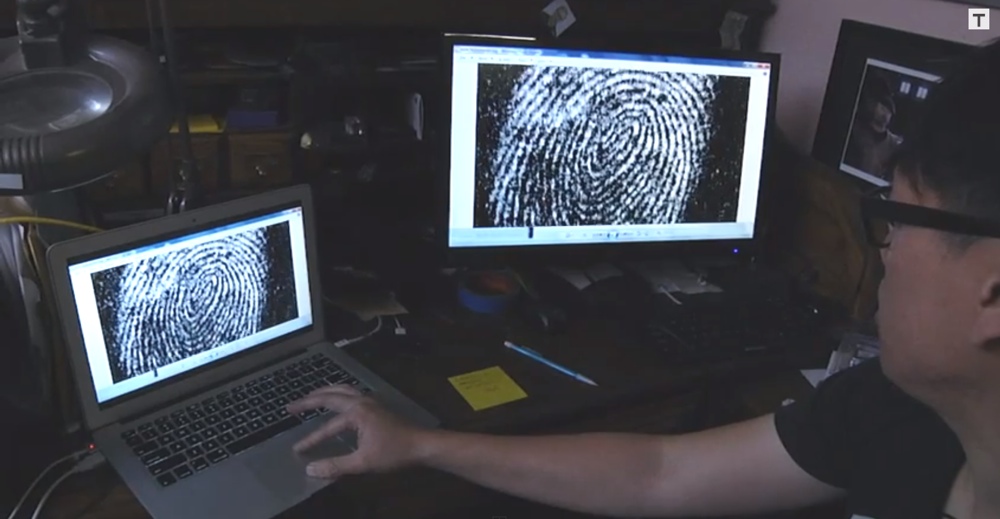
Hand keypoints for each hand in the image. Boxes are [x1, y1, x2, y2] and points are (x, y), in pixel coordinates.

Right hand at [286, 385, 427, 478]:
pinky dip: (337, 393)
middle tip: (290, 407)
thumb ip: (336, 466)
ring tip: (309, 397)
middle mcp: (361, 401)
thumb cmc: (394, 452)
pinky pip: (350, 392)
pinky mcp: (376, 405)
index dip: (311, 439)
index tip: (297, 449)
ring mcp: (370, 400)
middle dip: (309, 400)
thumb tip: (310, 469)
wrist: (421, 445)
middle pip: (330, 396)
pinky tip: (336, 400)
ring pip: (342, 389)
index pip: (327, 427)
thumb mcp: (363, 463)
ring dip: (323, 392)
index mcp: (356, 413)